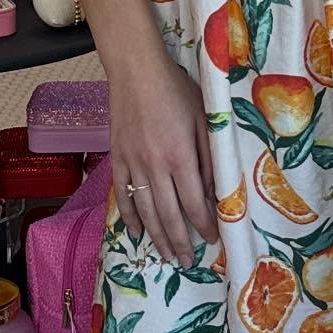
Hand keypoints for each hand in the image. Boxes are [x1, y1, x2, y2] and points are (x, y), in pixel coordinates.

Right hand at [109, 57, 219, 268]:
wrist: (136, 71)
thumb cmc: (176, 90)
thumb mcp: (203, 119)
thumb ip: (209, 156)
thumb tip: (215, 190)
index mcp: (180, 156)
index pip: (195, 202)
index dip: (204, 225)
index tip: (213, 238)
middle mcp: (155, 166)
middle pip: (169, 214)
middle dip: (181, 242)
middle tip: (188, 261)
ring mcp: (133, 164)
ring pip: (145, 210)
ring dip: (157, 237)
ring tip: (166, 255)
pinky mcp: (117, 158)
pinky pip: (123, 194)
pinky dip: (129, 216)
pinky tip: (137, 231)